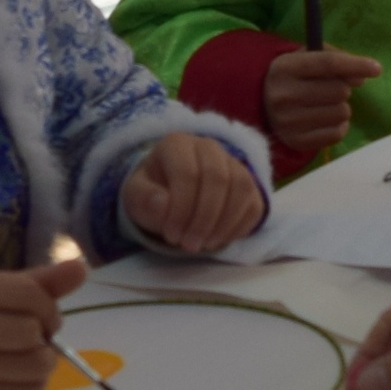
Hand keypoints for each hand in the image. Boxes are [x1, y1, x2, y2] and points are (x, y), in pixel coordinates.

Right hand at [0, 252, 91, 389]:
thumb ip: (37, 281)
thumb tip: (81, 268)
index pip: (28, 293)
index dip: (48, 306)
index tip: (43, 314)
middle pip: (31, 330)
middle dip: (46, 333)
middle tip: (34, 336)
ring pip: (36, 363)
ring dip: (45, 359)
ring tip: (28, 355)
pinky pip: (31, 388)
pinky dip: (35, 381)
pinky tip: (17, 374)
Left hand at [122, 133, 263, 254]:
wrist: (171, 199)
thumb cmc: (153, 196)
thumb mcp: (136, 198)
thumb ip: (144, 200)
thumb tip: (163, 203)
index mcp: (177, 145)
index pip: (187, 173)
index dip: (182, 208)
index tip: (172, 235)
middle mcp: (209, 147)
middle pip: (218, 179)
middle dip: (204, 218)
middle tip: (189, 245)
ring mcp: (233, 164)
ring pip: (241, 189)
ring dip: (223, 224)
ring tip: (204, 245)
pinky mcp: (250, 185)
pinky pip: (254, 204)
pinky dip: (238, 227)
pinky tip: (218, 239)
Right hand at [264, 48, 381, 154]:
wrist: (261, 106)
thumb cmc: (293, 77)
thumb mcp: (306, 57)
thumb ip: (335, 59)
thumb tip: (361, 78)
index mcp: (285, 68)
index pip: (328, 64)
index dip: (356, 64)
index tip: (377, 69)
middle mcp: (284, 95)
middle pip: (339, 91)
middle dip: (343, 88)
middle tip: (331, 89)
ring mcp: (288, 122)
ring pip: (342, 113)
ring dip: (342, 108)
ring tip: (326, 105)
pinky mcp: (296, 142)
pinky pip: (337, 133)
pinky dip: (339, 126)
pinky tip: (327, 120)